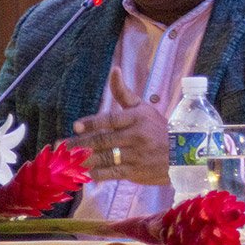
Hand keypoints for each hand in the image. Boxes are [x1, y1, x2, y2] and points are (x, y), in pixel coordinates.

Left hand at [70, 67, 169, 184]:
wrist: (182, 155)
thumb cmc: (157, 128)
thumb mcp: (143, 108)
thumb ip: (123, 93)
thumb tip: (114, 70)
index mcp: (137, 118)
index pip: (111, 120)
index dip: (93, 123)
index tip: (76, 126)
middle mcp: (136, 136)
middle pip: (104, 140)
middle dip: (81, 143)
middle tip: (62, 145)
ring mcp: (136, 155)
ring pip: (106, 158)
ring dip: (85, 159)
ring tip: (68, 159)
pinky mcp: (136, 172)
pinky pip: (113, 173)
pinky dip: (98, 174)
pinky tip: (85, 174)